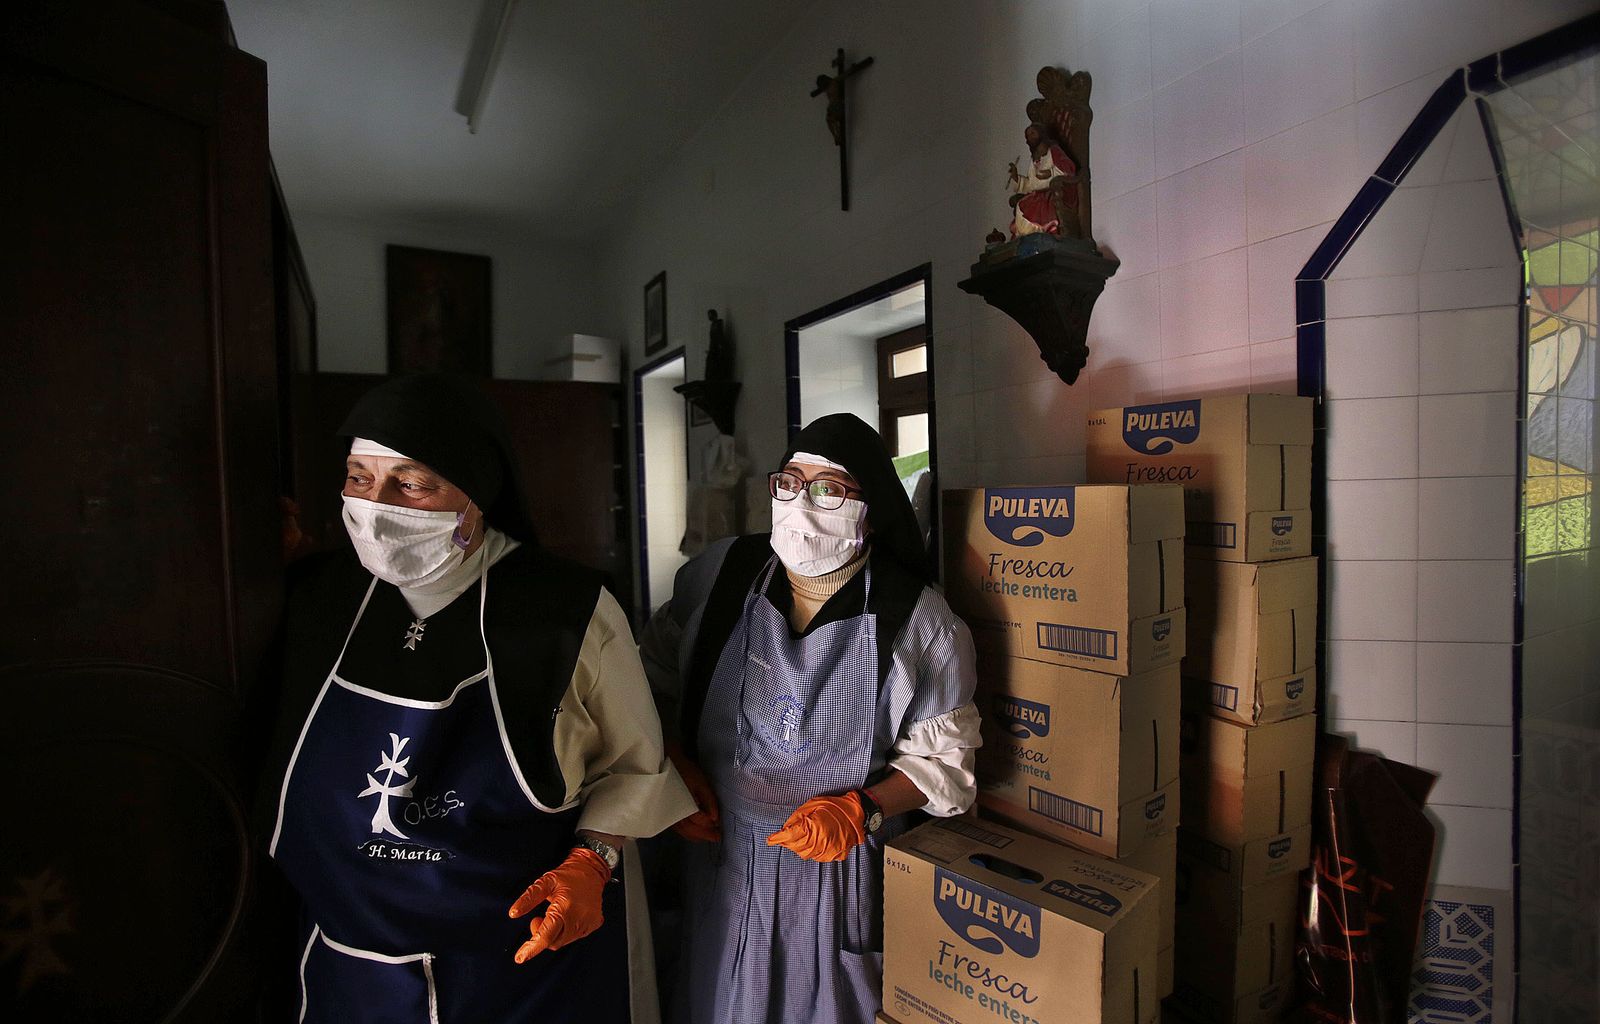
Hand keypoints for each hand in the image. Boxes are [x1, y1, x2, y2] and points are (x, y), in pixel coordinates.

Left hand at [506, 846, 609, 962]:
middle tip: (539, 917)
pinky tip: (568, 916)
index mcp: (564, 908)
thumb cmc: (567, 875)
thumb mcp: (545, 882)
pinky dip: (566, 931)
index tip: (520, 957)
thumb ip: (529, 898)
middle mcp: (578, 919)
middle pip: (553, 942)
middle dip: (542, 936)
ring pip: (564, 941)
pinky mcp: (594, 924)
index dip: (531, 948)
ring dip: (555, 933)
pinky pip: (575, 936)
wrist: (592, 869)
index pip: (545, 936)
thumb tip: (513, 913)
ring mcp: (588, 923)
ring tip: (555, 914)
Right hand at [667, 746, 720, 842]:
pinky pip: (679, 829)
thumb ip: (709, 801)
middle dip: (706, 834)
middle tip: (718, 837)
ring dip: (698, 836)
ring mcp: (669, 817)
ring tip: (710, 836)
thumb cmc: (685, 771)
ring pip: (685, 832)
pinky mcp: (667, 816)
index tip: (720, 827)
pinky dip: (689, 833)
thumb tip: (715, 818)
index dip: (710, 825)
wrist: (668, 763)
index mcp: (683, 806)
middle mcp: (674, 815)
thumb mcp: (701, 783)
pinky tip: (697, 832)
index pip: (700, 821)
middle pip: (692, 831)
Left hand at [766, 792, 865, 861]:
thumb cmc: (835, 806)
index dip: (779, 838)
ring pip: (806, 854)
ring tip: (800, 837)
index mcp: (816, 828)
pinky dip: (812, 850)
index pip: (791, 836)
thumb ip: (798, 818)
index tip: (770, 840)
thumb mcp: (813, 805)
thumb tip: (785, 829)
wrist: (859, 813)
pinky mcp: (836, 855)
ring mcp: (830, 851)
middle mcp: (822, 842)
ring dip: (799, 847)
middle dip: (789, 842)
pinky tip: (813, 842)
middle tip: (785, 836)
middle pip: (797, 848)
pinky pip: (818, 856)